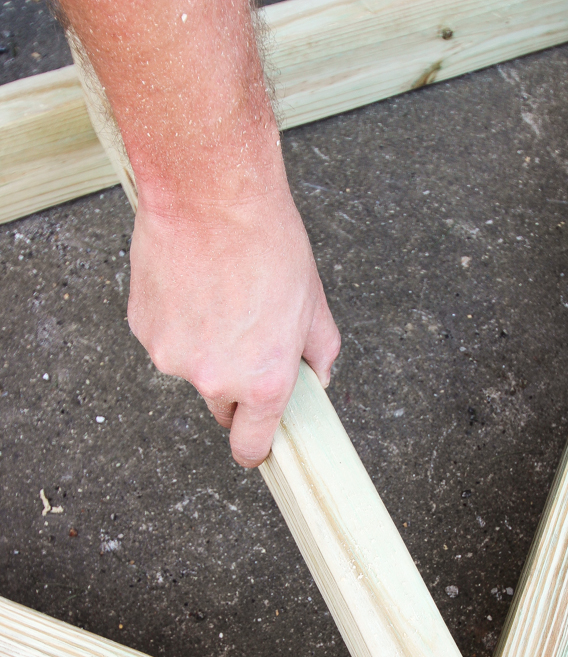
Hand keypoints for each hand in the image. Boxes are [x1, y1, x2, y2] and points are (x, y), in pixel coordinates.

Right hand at [127, 187, 340, 467]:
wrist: (210, 194)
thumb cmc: (267, 244)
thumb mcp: (313, 305)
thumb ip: (319, 354)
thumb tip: (319, 378)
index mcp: (264, 382)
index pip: (251, 445)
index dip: (254, 445)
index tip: (255, 440)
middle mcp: (215, 379)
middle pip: (221, 405)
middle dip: (233, 383)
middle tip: (246, 334)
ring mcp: (173, 357)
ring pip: (190, 367)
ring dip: (203, 345)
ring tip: (219, 293)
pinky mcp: (143, 329)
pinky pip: (163, 337)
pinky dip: (176, 320)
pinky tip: (192, 282)